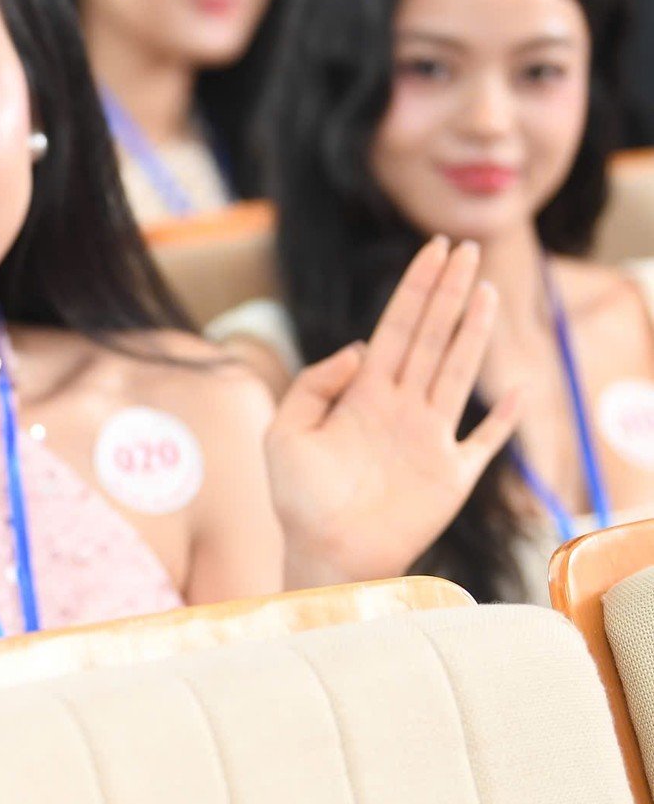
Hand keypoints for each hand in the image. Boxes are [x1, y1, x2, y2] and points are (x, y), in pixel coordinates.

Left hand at [266, 236, 522, 586]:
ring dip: (474, 333)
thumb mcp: (285, 432)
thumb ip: (314, 384)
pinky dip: (504, 418)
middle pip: (430, 338)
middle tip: (469, 249)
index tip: (435, 250)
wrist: (322, 553)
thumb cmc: (297, 498)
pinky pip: (486, 441)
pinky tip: (519, 387)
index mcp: (363, 395)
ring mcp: (429, 438)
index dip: (416, 288)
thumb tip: (358, 347)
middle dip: (449, 293)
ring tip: (488, 291)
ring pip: (458, 372)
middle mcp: (400, 408)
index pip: (395, 328)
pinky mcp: (451, 475)